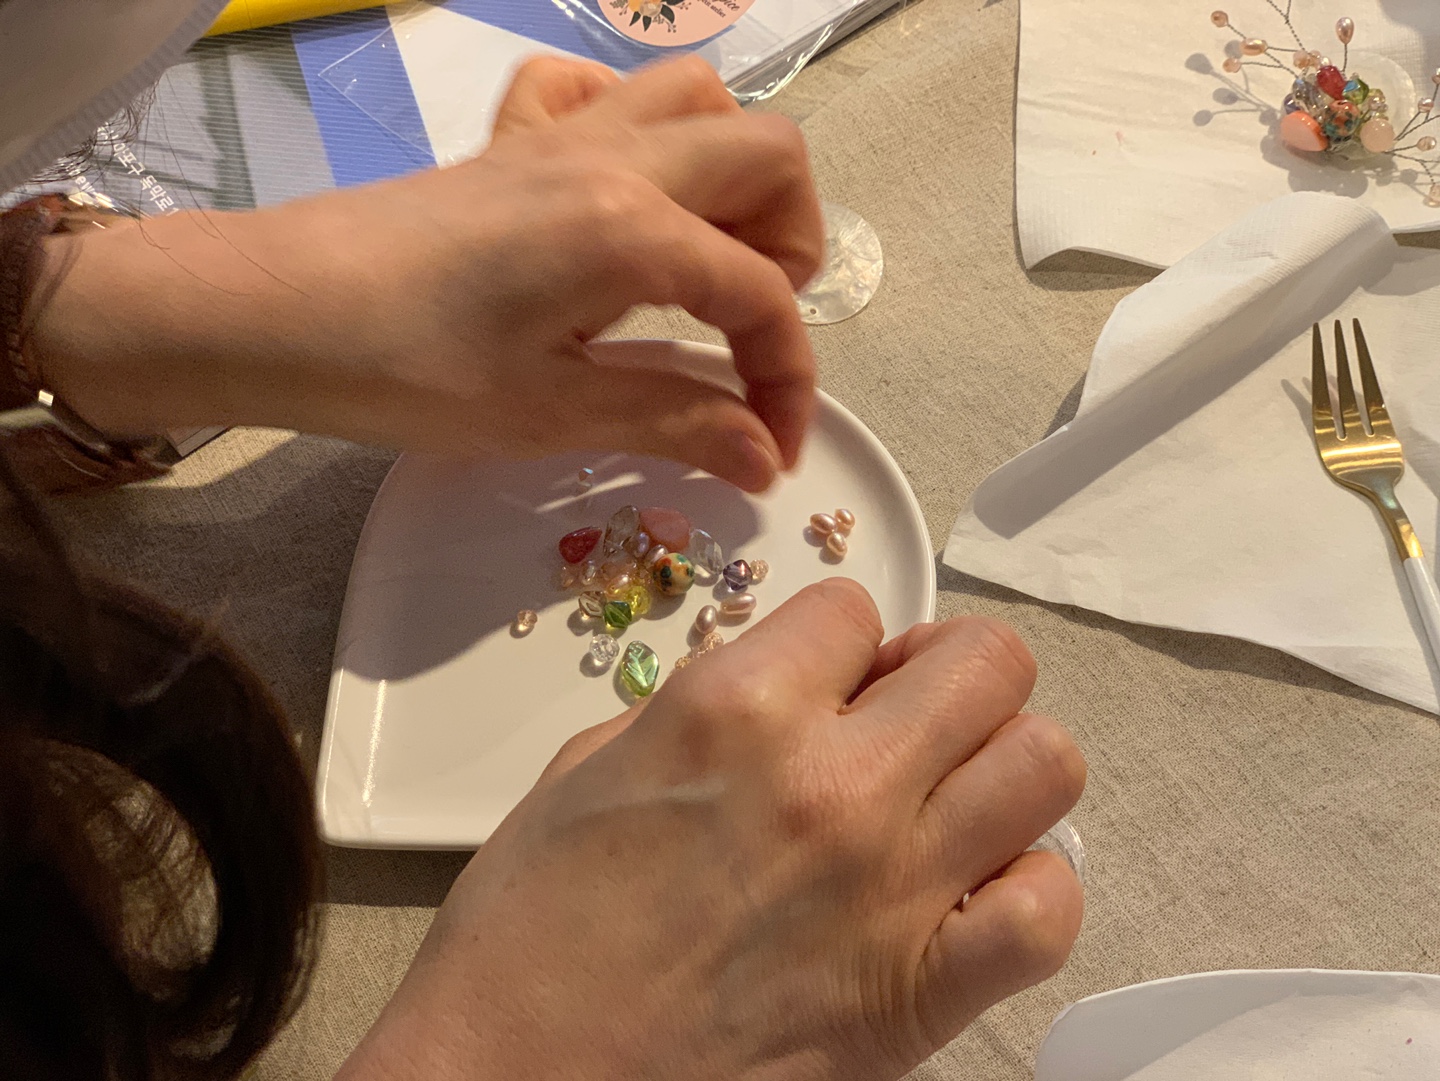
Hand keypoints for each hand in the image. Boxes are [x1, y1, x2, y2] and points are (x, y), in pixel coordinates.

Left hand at [31, 57, 823, 491]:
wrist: (274, 312)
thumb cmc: (406, 372)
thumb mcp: (550, 413)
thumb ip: (673, 420)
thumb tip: (764, 457)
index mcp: (631, 231)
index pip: (762, 295)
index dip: (788, 379)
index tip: (771, 450)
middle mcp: (615, 159)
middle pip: (771, 157)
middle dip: (792, 248)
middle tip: (751, 334)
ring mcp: (563, 136)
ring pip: (701, 100)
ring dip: (735, 176)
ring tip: (708, 262)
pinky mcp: (515, 140)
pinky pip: (600, 90)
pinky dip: (639, 129)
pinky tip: (622, 197)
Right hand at [339, 580, 1084, 1080]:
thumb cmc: (529, 937)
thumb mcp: (589, 767)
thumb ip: (702, 704)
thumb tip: (780, 686)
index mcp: (734, 710)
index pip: (855, 608)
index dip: (839, 640)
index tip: (826, 678)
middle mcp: (829, 783)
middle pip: (986, 660)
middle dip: (948, 670)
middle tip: (905, 712)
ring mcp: (890, 888)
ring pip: (1046, 762)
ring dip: (1003, 762)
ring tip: (949, 792)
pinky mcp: (920, 994)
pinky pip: (1048, 909)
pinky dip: (1027, 890)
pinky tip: (968, 891)